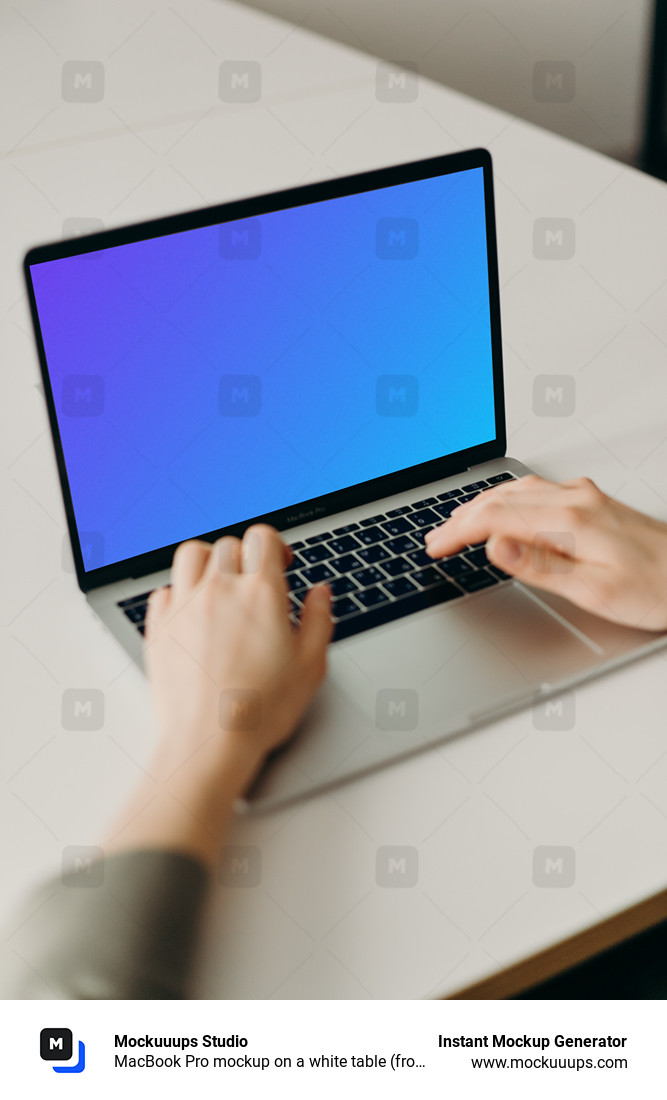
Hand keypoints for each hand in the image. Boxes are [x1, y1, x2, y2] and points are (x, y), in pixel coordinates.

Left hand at [144, 525, 333, 796]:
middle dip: (245, 557)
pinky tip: (192, 612)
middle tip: (254, 582)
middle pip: (228, 545)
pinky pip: (164, 590)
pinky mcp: (159, 627)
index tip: (280, 564)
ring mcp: (184, 606)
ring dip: (208, 561)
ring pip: (191, 554)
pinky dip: (179, 592)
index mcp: (260, 593)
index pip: (262, 537)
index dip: (275, 545)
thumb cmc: (260, 710)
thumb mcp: (310, 666)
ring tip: (219, 582)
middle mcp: (219, 590)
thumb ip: (319, 620)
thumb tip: (320, 593)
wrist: (208, 743)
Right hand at [425, 475, 666, 631]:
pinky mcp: (593, 502)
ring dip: (482, 504)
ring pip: (517, 489)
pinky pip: (537, 489)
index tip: (435, 546)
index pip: (495, 519)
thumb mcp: (595, 591)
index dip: (458, 532)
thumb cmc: (657, 588)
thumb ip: (541, 566)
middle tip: (434, 538)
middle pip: (501, 498)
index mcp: (570, 521)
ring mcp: (585, 497)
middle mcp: (576, 500)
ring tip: (457, 522)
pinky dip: (507, 497)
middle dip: (461, 517)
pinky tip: (504, 506)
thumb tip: (495, 547)